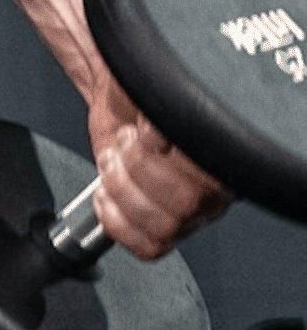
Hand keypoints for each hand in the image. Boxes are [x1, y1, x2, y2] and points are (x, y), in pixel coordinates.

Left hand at [86, 74, 230, 258]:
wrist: (119, 96)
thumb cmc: (139, 89)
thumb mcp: (150, 83)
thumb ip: (162, 105)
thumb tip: (158, 132)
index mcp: (224, 151)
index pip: (209, 174)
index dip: (165, 155)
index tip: (146, 132)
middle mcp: (215, 187)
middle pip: (184, 205)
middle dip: (138, 168)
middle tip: (124, 143)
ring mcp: (190, 210)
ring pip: (165, 228)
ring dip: (123, 191)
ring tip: (113, 162)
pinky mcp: (162, 224)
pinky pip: (149, 246)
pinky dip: (118, 223)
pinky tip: (105, 195)